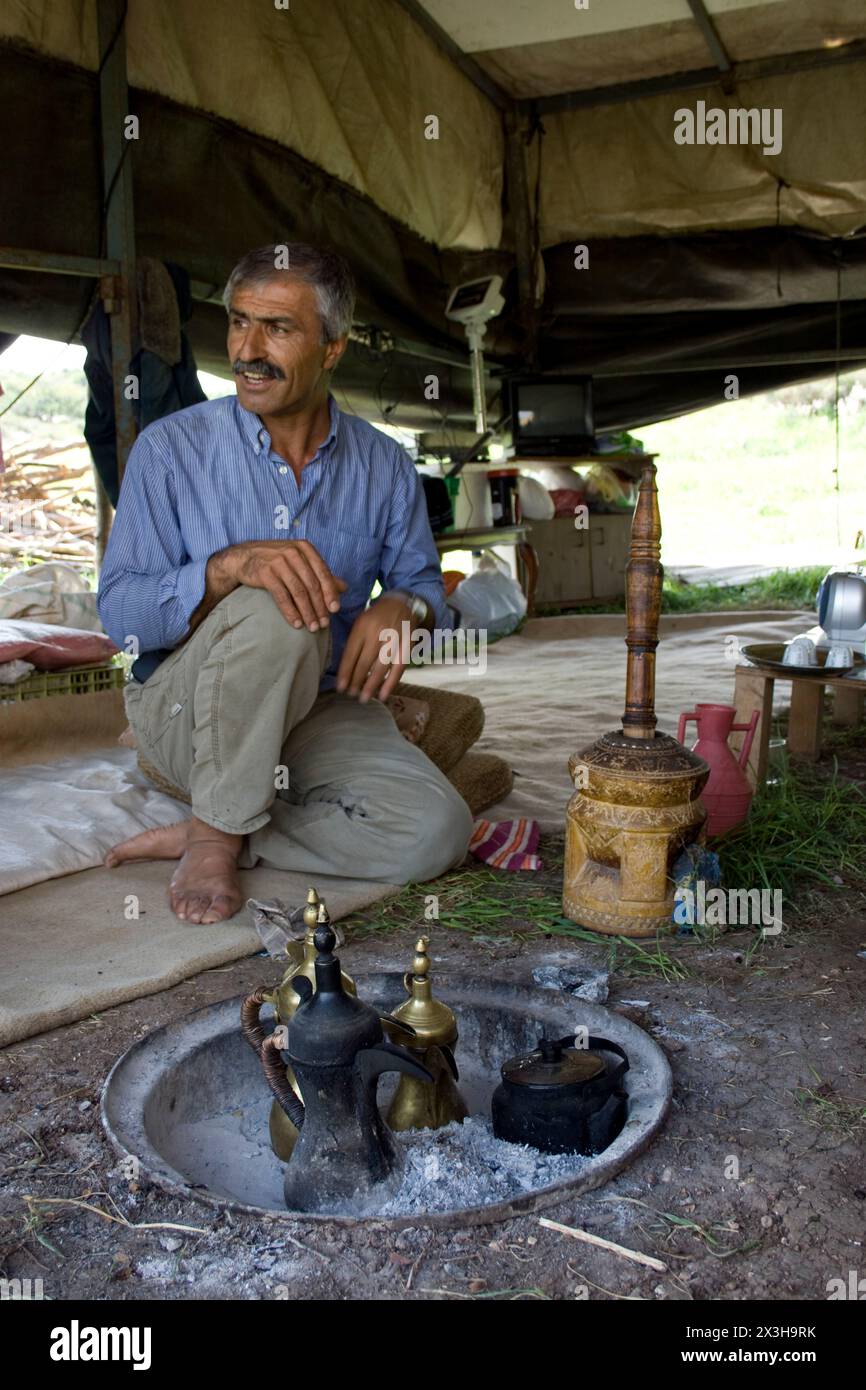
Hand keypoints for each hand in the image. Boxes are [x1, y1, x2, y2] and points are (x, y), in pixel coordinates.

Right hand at [220, 540, 347, 630]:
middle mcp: (293, 552)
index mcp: (305, 548)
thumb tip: (345, 587)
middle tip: (323, 624)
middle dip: (319, 607)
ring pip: (298, 591)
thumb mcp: (300, 563)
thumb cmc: (275, 561)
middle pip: (312, 584)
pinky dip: (290, 612)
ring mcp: (278, 561)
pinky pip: (282, 596)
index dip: (330, 593)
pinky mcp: (265, 572)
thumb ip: (321, 575)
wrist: (243, 558)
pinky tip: (296, 623)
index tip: (335, 610)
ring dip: (307, 612)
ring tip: (311, 627)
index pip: (323, 573)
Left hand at [335, 595, 413, 702]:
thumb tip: (345, 670)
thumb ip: (353, 643)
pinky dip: (390, 683)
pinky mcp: (407, 646)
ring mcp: (394, 640)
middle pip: (365, 662)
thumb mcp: (360, 622)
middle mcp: (378, 633)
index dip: (345, 673)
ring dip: (371, 685)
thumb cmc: (376, 617)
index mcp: (362, 627)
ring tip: (363, 698)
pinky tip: (383, 695)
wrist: (401, 604)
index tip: (340, 688)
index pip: (351, 654)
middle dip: (356, 681)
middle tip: (351, 695)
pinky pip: (398, 669)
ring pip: (380, 667)